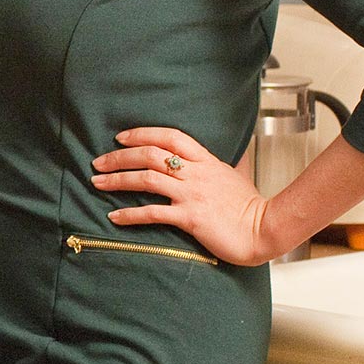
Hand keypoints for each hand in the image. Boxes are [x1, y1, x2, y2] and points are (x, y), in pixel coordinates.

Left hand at [94, 127, 276, 265]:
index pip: (170, 137)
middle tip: (99, 162)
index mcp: (206, 161)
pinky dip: (130, 214)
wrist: (267, 229)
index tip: (121, 138)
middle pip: (151, 154)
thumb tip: (194, 161)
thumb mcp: (229, 176)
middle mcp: (196, 174)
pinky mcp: (190, 218)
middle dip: (120, 157)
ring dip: (117, 180)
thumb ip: (207, 167)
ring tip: (97, 183)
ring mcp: (192, 195)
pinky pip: (153, 213)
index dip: (143, 133)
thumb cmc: (249, 207)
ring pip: (147, 179)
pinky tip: (114, 217)